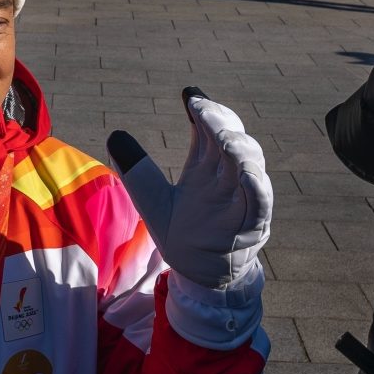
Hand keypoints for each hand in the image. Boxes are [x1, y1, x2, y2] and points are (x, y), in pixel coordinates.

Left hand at [107, 88, 269, 290]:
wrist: (198, 277)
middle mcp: (228, 178)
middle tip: (201, 108)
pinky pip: (259, 203)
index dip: (206, 111)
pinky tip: (246, 172)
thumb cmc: (182, 234)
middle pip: (233, 140)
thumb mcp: (154, 201)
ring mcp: (242, 200)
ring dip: (240, 148)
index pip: (212, 130)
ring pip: (251, 165)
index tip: (190, 96)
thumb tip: (114, 135)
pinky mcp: (250, 225)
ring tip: (222, 135)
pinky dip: (256, 187)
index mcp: (208, 167)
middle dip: (221, 121)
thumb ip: (138, 171)